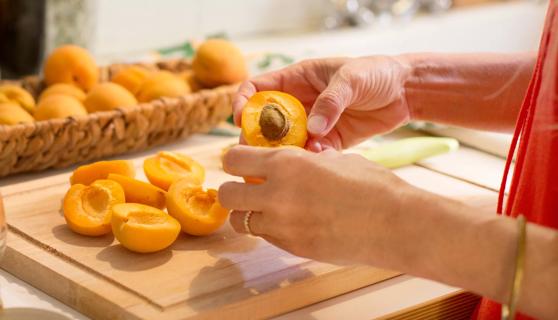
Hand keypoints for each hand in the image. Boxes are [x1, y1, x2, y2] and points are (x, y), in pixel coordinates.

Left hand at [218, 145, 414, 264]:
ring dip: (248, 214)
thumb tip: (302, 158)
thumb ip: (309, 161)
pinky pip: (265, 237)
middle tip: (247, 189)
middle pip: (225, 193)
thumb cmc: (372, 185)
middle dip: (232, 191)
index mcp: (287, 163)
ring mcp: (282, 225)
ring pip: (239, 221)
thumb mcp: (336, 160)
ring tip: (269, 209)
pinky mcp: (292, 247)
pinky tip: (292, 223)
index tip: (242, 163)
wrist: (395, 223)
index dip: (234, 160)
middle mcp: (276, 193)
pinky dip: (270, 229)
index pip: (233, 159)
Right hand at [232, 56, 411, 150]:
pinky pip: (311, 153)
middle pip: (266, 121)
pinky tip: (317, 163)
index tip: (239, 120)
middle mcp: (300, 102)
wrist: (405, 92)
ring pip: (286, 142)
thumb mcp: (351, 79)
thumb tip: (312, 129)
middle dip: (258, 137)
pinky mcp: (328, 141)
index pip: (258, 88)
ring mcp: (313, 123)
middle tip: (255, 153)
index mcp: (297, 79)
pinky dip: (310, 160)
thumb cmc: (376, 73)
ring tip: (286, 164)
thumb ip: (331, 101)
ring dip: (284, 153)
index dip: (244, 102)